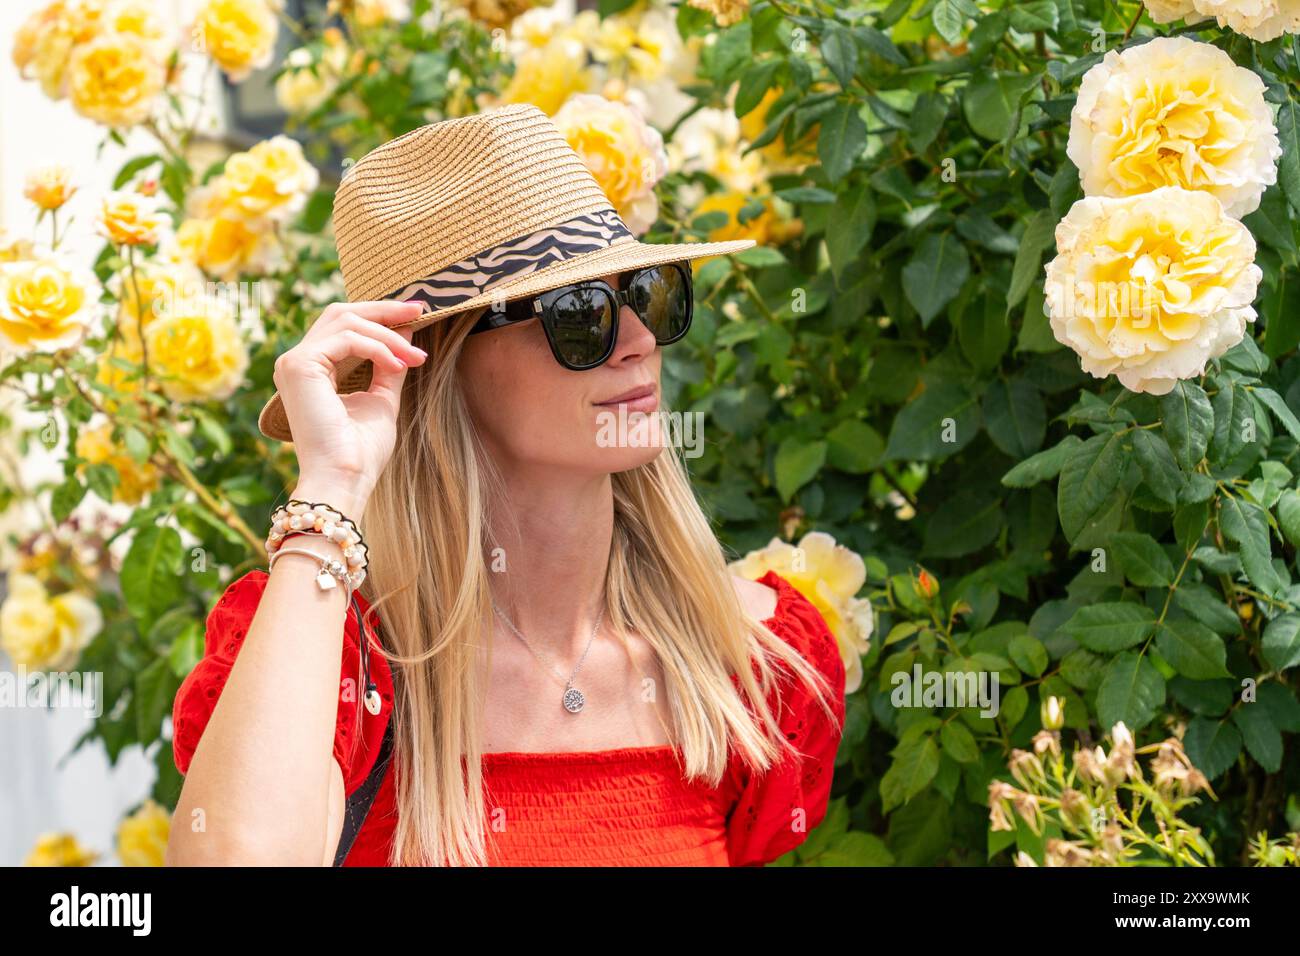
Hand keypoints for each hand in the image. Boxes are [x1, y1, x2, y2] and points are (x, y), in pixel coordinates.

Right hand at [273, 300, 428, 505]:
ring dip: (388, 335)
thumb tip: (406, 333)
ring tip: (415, 358)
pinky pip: (348, 339)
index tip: (416, 313)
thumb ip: (389, 365)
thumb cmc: (360, 452)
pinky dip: (378, 348)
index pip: (343, 325)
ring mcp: (294, 362)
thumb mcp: (382, 399)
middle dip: (384, 310)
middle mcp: (297, 362)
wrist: (344, 479)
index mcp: (312, 369)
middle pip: (341, 313)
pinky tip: (398, 365)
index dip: (379, 314)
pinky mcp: (299, 365)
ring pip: (347, 321)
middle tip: (420, 310)